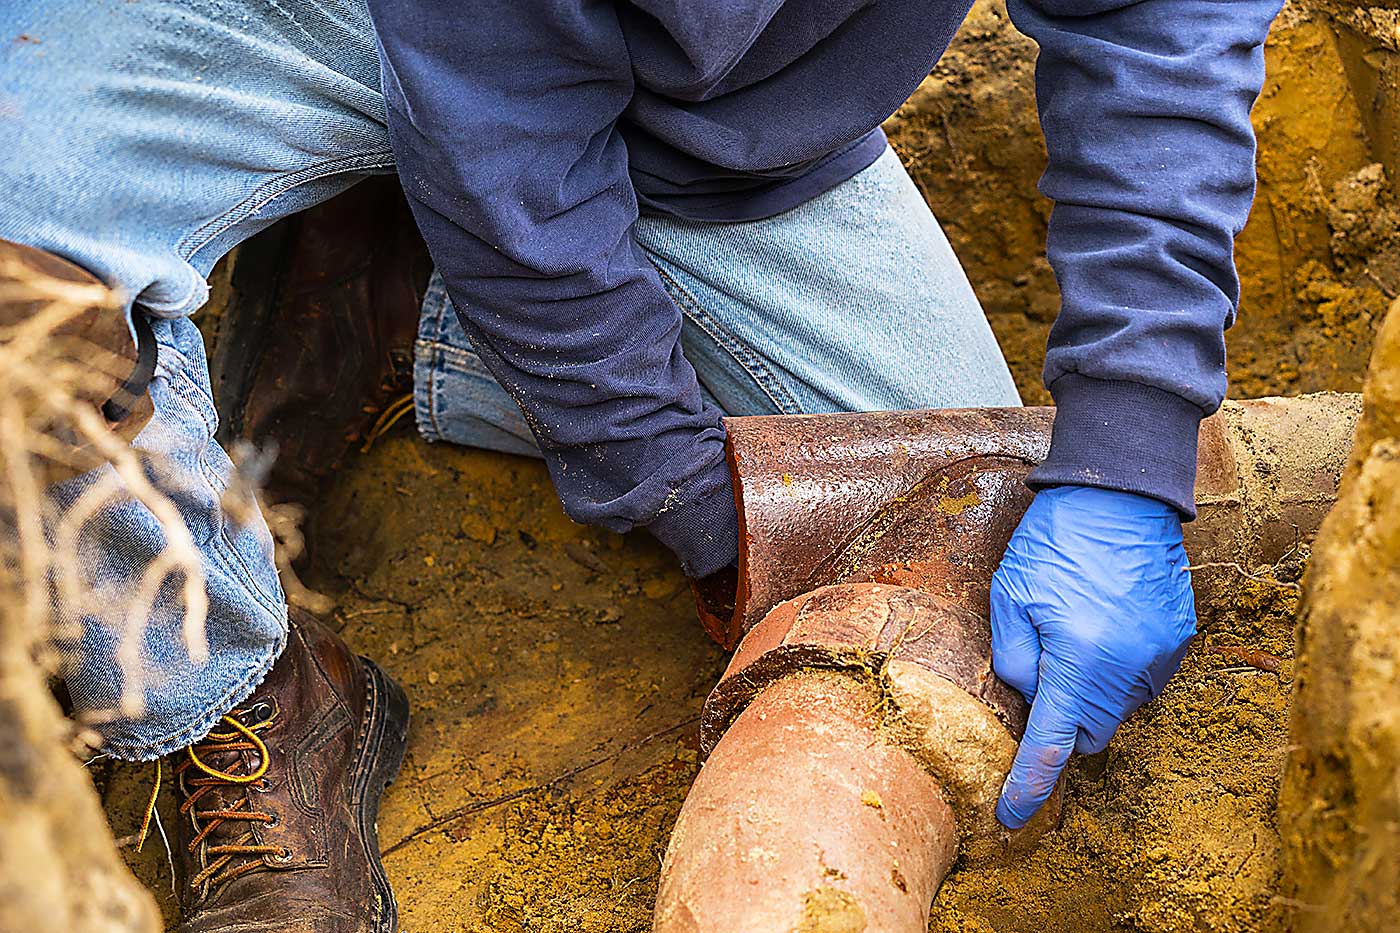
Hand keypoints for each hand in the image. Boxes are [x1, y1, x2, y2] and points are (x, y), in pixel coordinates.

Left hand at [990, 485, 1195, 828]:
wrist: (1122, 491)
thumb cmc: (1057, 538)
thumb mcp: (1010, 594)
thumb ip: (1013, 658)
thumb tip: (1028, 697)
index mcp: (1078, 661)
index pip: (1050, 746)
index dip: (1028, 788)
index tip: (1012, 818)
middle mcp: (1125, 669)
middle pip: (1088, 732)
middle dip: (1061, 720)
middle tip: (1042, 671)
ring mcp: (1158, 656)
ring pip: (1115, 706)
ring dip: (1091, 690)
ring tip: (1075, 631)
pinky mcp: (1178, 640)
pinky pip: (1142, 678)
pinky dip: (1118, 668)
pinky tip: (1104, 623)